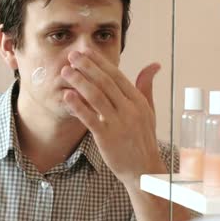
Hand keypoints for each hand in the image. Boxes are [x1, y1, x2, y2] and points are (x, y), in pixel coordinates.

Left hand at [60, 49, 165, 187]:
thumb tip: (154, 65)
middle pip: (105, 82)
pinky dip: (78, 106)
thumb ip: (146, 87)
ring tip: (65, 71)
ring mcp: (118, 123)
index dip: (100, 62)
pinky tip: (67, 96)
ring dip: (79, 81)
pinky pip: (90, 118)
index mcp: (138, 101)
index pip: (117, 75)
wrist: (144, 169)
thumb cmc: (144, 139)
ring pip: (96, 97)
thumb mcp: (149, 111)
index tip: (87, 51)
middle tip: (72, 55)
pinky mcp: (107, 137)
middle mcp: (129, 109)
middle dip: (87, 66)